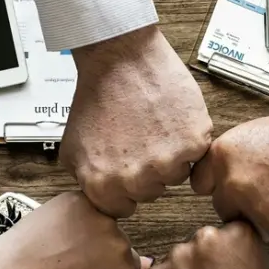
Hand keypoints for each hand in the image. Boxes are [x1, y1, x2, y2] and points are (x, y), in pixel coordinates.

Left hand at [0, 191, 150, 268]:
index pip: (132, 264)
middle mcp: (121, 242)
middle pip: (119, 241)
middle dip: (101, 248)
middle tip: (73, 259)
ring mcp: (102, 218)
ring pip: (103, 222)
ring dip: (90, 229)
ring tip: (62, 244)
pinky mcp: (82, 200)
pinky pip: (87, 206)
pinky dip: (75, 214)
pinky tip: (58, 229)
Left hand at [62, 26, 212, 217]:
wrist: (120, 58)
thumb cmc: (97, 96)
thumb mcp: (73, 148)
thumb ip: (87, 181)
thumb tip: (102, 199)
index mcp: (103, 186)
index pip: (122, 209)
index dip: (124, 187)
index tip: (125, 167)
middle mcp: (135, 179)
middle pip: (150, 193)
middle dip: (146, 171)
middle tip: (139, 139)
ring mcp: (166, 163)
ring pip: (175, 176)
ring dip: (170, 157)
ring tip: (154, 128)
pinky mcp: (192, 143)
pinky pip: (196, 156)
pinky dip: (188, 140)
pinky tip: (170, 120)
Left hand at [191, 100, 268, 247]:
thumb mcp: (252, 135)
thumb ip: (230, 161)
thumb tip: (217, 181)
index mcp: (222, 157)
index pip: (200, 186)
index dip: (220, 186)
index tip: (232, 187)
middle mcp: (234, 184)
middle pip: (225, 210)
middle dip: (243, 205)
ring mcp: (258, 210)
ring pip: (253, 227)